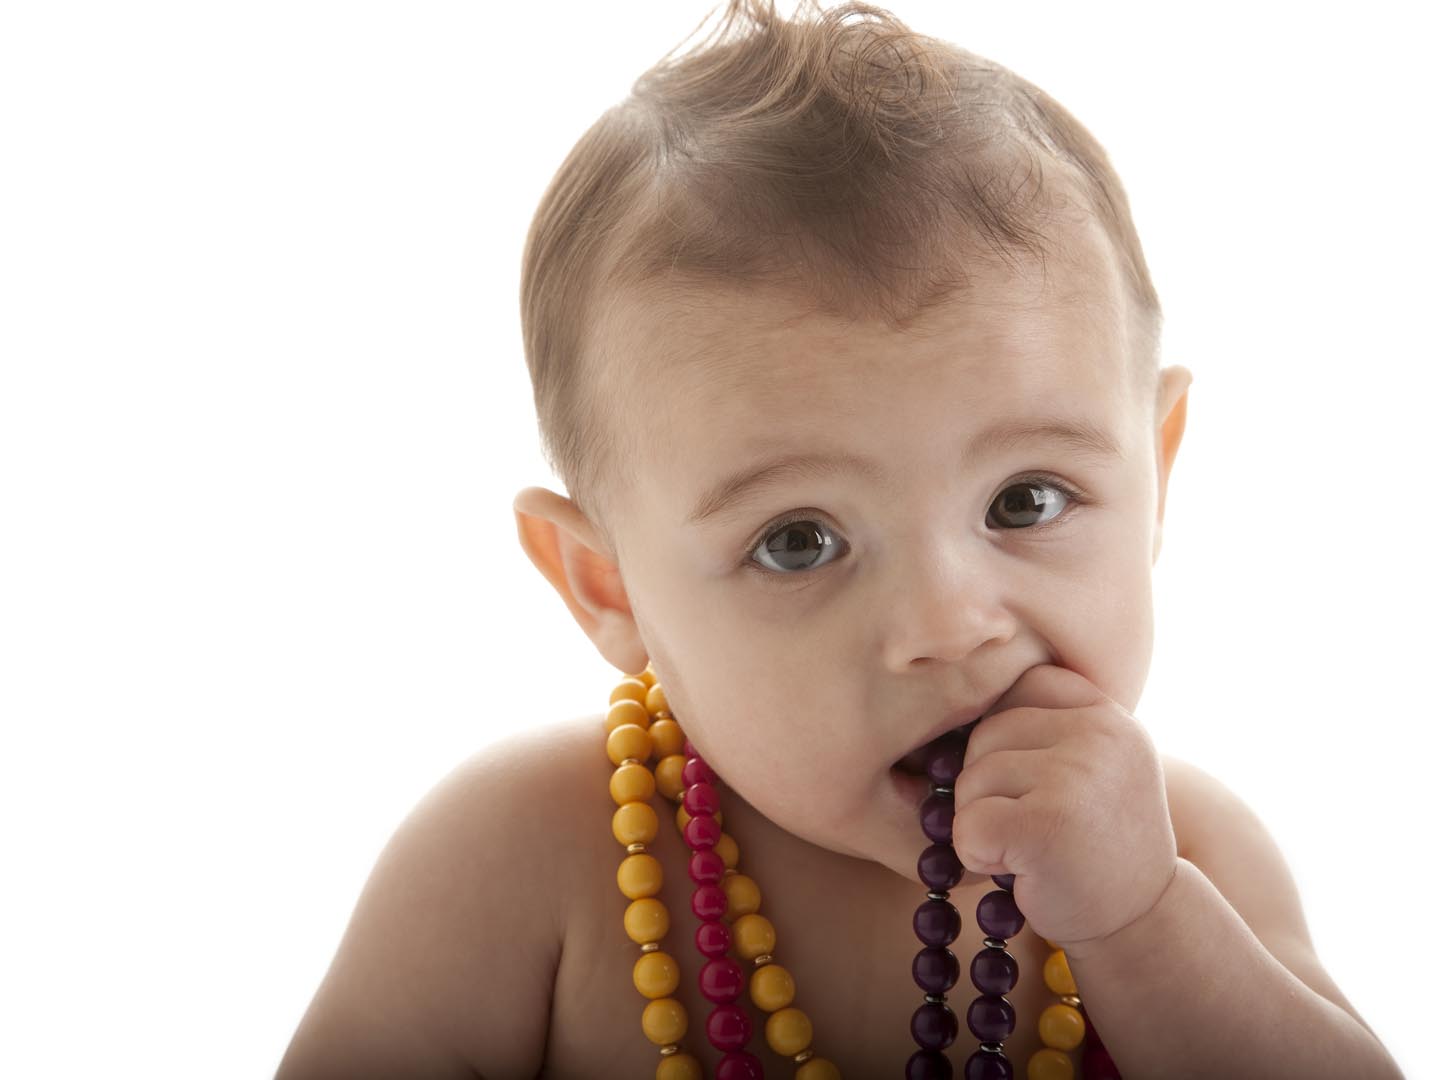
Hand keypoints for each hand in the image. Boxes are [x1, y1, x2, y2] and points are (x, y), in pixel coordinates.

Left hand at [951, 663, 1178, 954]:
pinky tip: (1017, 868)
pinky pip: (968, 823)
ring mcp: (1077, 775)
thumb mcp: (1090, 765)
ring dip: (980, 820)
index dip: (1000, 733)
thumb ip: (1043, 726)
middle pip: (985, 731)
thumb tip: (942, 694)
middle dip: (985, 783)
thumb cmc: (1094, 842)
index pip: (1018, 684)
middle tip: (1028, 824)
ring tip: (1028, 846)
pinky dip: (975, 854)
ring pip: (971, 777)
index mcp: (1106, 713)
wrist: (1140, 924)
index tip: (1021, 777)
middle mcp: (1100, 733)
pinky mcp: (1049, 823)